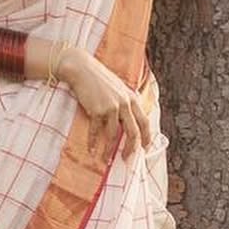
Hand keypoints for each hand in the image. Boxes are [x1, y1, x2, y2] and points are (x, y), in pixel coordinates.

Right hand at [58, 48, 151, 162]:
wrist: (82, 69)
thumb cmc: (100, 79)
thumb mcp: (119, 88)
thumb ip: (126, 103)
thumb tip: (129, 121)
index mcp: (133, 98)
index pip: (145, 122)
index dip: (146, 137)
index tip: (144, 149)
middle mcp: (125, 104)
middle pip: (133, 132)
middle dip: (131, 148)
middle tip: (127, 159)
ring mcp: (111, 107)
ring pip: (113, 135)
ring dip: (109, 150)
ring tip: (105, 160)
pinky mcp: (97, 110)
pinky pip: (96, 131)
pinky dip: (93, 142)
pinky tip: (91, 150)